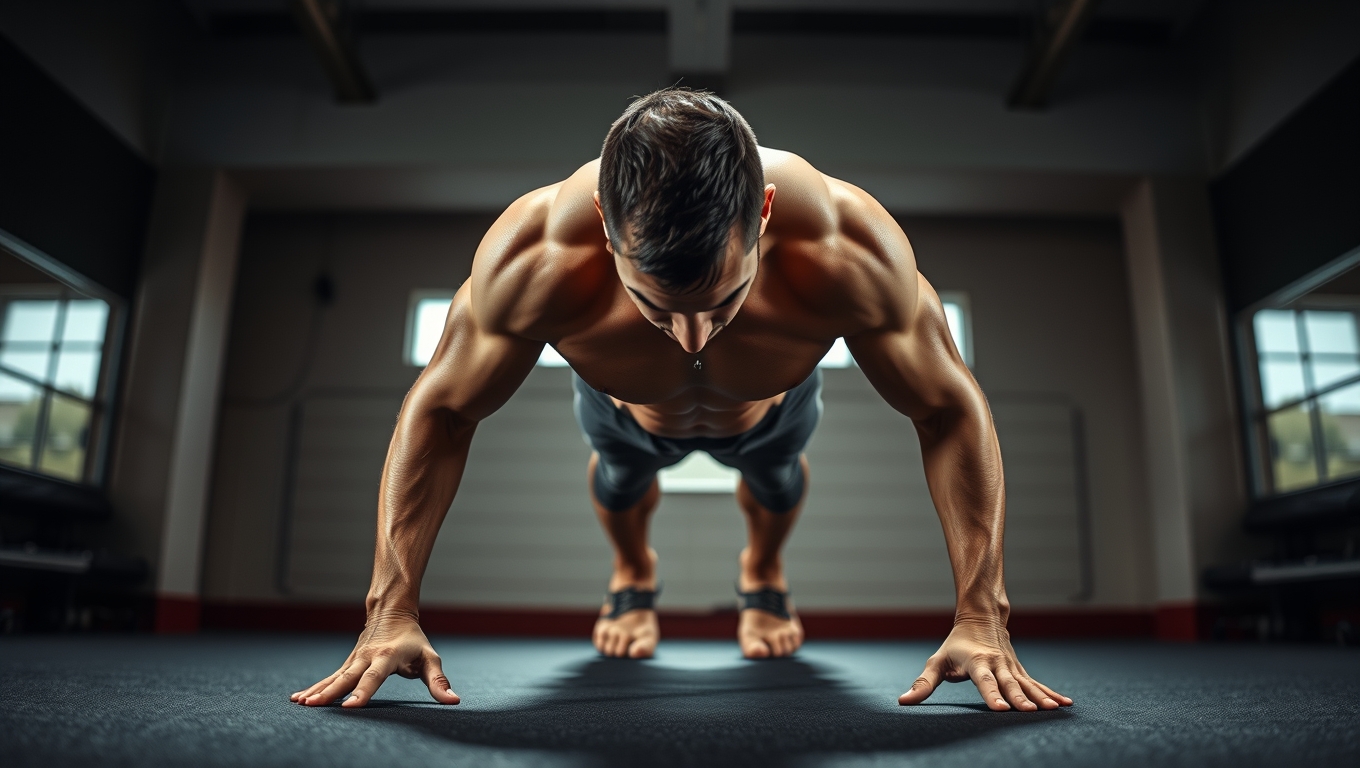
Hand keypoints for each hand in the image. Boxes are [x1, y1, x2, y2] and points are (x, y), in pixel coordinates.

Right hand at [290, 614, 459, 707]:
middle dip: (331, 692)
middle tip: (314, 706)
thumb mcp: (429, 658)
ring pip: (334, 677)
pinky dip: (315, 687)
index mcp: (387, 656)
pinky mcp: (348, 663)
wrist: (391, 612)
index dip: (364, 692)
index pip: (374, 677)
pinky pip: (330, 677)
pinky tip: (299, 699)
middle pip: (347, 677)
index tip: (352, 706)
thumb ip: (439, 681)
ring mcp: (355, 659)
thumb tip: (453, 701)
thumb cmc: (413, 640)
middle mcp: (367, 657)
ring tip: (301, 703)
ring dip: (317, 690)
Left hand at [898, 617, 1071, 710]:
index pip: (984, 681)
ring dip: (1041, 696)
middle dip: (1020, 697)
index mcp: (977, 662)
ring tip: (1054, 709)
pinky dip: (1051, 693)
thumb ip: (923, 684)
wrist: (982, 617)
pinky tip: (1065, 704)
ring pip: (1027, 683)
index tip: (1000, 709)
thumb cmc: (955, 645)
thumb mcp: (937, 661)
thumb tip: (903, 702)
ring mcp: (1011, 667)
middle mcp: (997, 664)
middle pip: (1009, 683)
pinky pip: (1037, 683)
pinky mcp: (1020, 670)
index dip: (991, 695)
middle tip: (1030, 711)